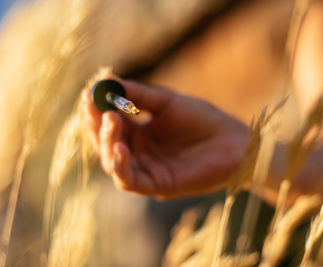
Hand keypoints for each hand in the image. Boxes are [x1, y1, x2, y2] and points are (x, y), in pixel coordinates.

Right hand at [84, 78, 247, 198]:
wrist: (233, 142)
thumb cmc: (203, 120)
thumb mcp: (167, 102)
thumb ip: (139, 95)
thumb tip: (108, 79)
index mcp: (138, 132)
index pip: (108, 122)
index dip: (96, 108)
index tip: (88, 91)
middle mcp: (137, 152)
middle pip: (104, 141)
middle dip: (97, 123)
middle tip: (95, 105)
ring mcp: (145, 169)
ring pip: (112, 161)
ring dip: (107, 141)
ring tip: (111, 120)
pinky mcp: (155, 185)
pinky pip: (129, 180)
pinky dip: (121, 165)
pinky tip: (120, 148)